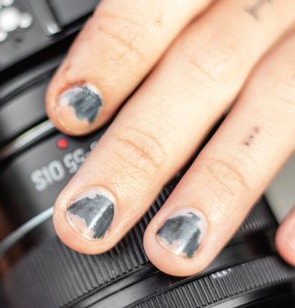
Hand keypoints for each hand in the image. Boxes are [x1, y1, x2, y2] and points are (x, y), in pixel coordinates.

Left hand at [46, 0, 294, 275]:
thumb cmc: (234, 1)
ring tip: (173, 248)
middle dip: (141, 152)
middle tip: (90, 217)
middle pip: (201, 71)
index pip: (150, 7)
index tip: (68, 112)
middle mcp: (266, 3)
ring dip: (218, 185)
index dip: (109, 59)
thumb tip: (79, 95)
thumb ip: (150, 26)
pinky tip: (283, 244)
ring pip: (274, 106)